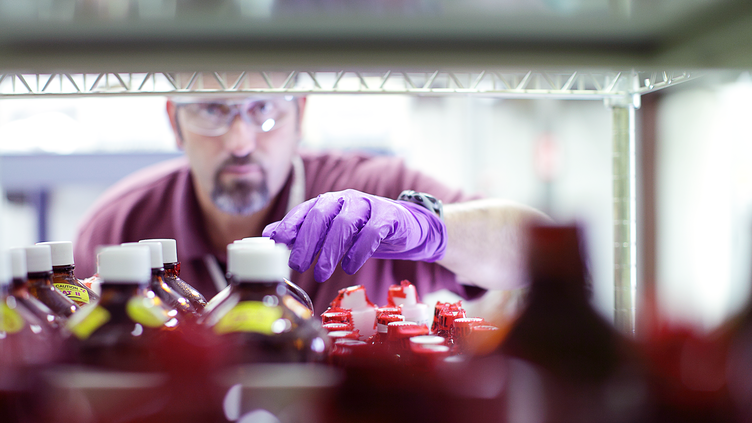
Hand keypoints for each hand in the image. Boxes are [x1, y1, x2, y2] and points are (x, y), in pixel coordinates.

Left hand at [263, 189, 446, 281]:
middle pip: (321, 215)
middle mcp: (346, 199)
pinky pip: (371, 232)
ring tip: (320, 273)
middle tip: (297, 265)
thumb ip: (302, 232)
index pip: (305, 209)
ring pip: (344, 224)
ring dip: (329, 251)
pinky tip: (350, 266)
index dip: (290, 224)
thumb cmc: (365, 232)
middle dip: (306, 241)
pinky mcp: (389, 217)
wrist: (408, 228)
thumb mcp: (333, 232)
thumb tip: (268, 234)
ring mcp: (368, 206)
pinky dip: (358, 251)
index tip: (277, 243)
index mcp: (330, 201)